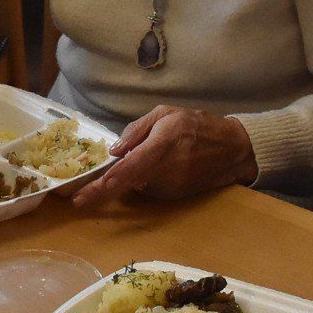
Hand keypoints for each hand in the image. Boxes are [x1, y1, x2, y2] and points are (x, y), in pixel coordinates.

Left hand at [72, 106, 257, 206]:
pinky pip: (149, 189)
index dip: (102, 186)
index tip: (82, 198)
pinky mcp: (174, 196)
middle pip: (124, 186)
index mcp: (160, 146)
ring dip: (127, 179)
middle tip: (80, 199)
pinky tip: (156, 167)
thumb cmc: (197, 125)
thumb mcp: (166, 114)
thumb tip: (114, 150)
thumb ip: (138, 130)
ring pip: (135, 187)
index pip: (126, 171)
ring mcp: (170, 187)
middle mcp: (163, 171)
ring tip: (146, 161)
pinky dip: (143, 180)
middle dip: (101, 193)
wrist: (233, 149)